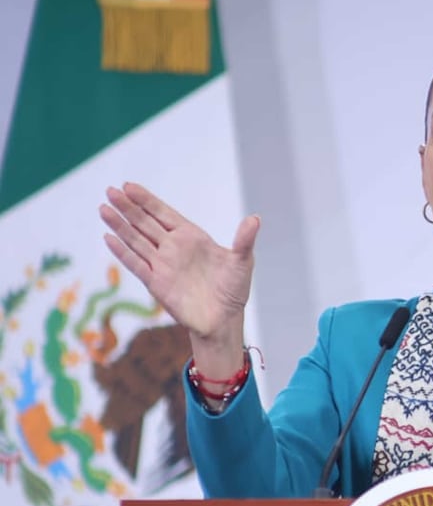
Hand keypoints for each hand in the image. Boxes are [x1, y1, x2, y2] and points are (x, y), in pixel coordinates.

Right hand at [99, 182, 259, 343]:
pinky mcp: (156, 283)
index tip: (129, 185)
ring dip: (120, 225)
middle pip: (145, 223)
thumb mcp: (242, 262)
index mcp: (192, 237)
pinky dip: (122, 251)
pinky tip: (108, 237)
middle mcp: (174, 248)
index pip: (164, 213)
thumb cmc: (234, 290)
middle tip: (110, 190)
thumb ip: (244, 240)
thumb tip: (255, 219)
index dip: (147, 200)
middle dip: (128, 207)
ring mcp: (162, 265)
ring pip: (136, 240)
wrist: (223, 320)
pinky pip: (136, 264)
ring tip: (103, 208)